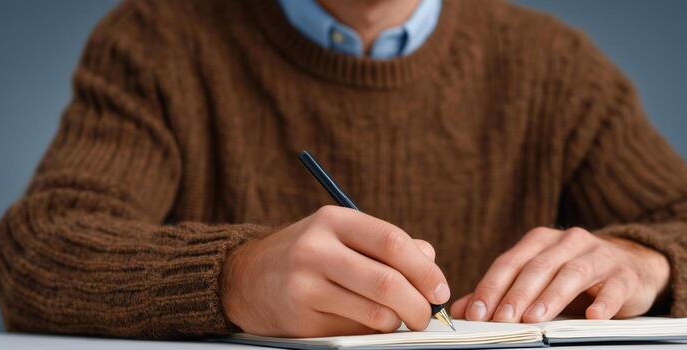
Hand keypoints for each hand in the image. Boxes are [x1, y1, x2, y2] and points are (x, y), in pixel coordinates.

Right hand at [221, 206, 448, 336]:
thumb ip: (388, 244)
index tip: (441, 290)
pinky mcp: (301, 319)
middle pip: (388, 282)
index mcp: (334, 221)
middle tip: (427, 315)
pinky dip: (372, 332)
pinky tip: (367, 324)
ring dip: (397, 323)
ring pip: (375, 313)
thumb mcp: (341, 235)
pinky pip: (354, 331)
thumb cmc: (308, 255)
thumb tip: (430, 260)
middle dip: (419, 305)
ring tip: (398, 319)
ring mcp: (305, 286)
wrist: (245, 278)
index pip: (393, 242)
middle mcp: (317, 250)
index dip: (426, 270)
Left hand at [450, 227, 669, 322]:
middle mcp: (568, 241)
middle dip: (517, 294)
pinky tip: (593, 316)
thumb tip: (463, 309)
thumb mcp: (538, 281)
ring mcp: (599, 255)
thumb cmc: (576, 277)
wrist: (633, 265)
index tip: (476, 312)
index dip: (491, 286)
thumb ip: (502, 293)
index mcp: (541, 241)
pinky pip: (614, 288)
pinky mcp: (624, 274)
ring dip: (552, 296)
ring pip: (572, 273)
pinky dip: (604, 302)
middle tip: (501, 319)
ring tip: (535, 318)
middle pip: (538, 267)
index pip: (510, 262)